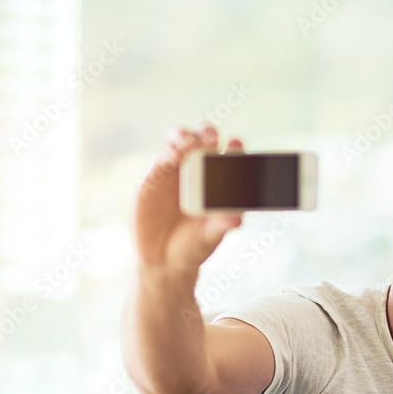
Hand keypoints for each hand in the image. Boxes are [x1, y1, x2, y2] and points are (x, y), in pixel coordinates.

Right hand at [134, 125, 242, 273]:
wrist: (164, 260)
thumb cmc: (194, 246)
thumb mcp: (210, 237)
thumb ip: (222, 225)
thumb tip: (237, 219)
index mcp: (219, 182)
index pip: (228, 157)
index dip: (234, 147)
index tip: (236, 143)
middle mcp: (199, 171)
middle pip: (203, 140)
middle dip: (207, 133)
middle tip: (210, 138)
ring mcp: (176, 171)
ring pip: (179, 142)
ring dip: (184, 136)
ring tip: (188, 142)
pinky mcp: (154, 178)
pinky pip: (160, 160)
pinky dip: (166, 156)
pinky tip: (170, 158)